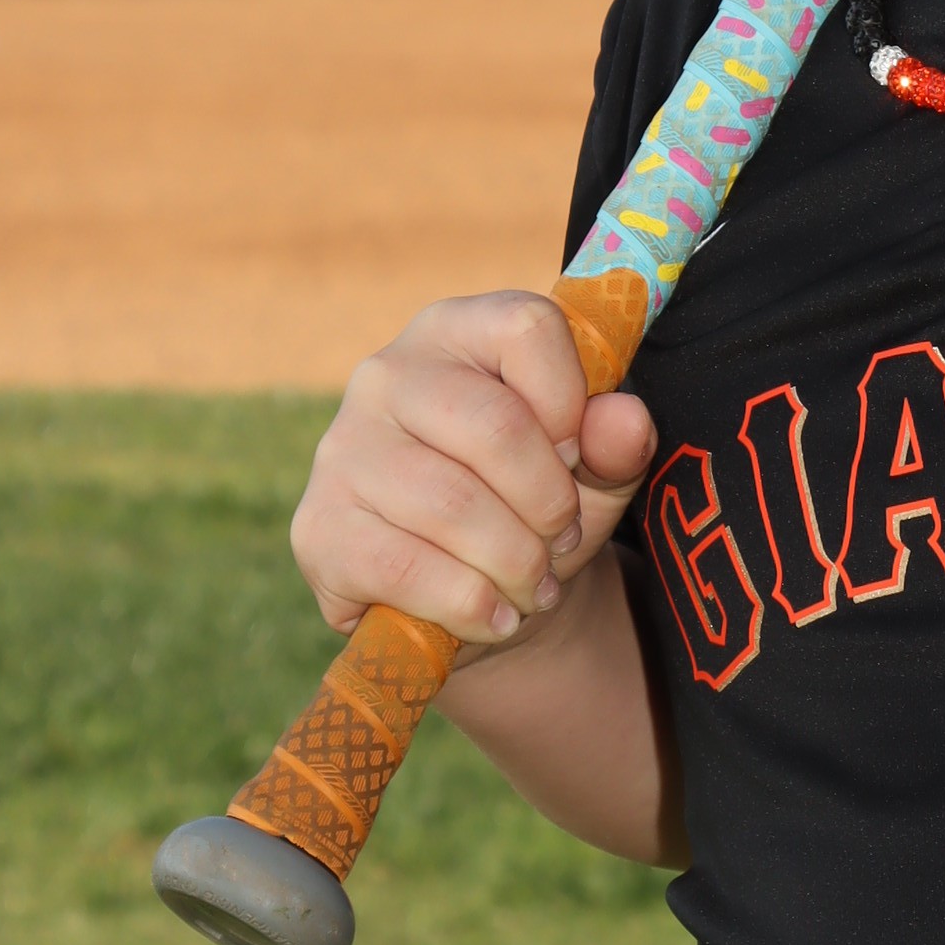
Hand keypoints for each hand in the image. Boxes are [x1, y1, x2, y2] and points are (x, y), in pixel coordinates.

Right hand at [290, 292, 656, 650]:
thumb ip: (619, 443)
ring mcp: (341, 450)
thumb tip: (625, 420)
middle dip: (548, 504)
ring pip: (452, 505)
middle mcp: (386, 375)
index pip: (525, 329)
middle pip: (493, 426)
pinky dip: (469, 604)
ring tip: (534, 586)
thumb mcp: (595, 474)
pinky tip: (493, 615)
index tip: (575, 457)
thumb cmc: (533, 510)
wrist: (472, 599)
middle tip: (560, 541)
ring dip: (515, 565)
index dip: (571, 404)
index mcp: (457, 331)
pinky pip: (406, 568)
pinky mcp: (319, 528)